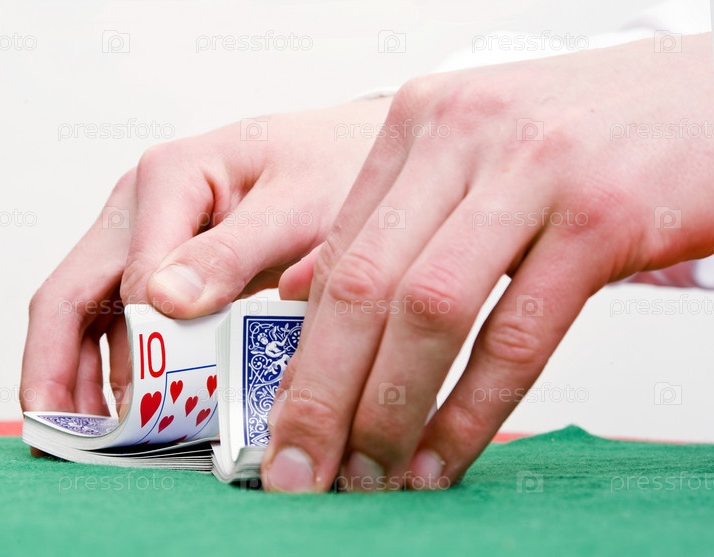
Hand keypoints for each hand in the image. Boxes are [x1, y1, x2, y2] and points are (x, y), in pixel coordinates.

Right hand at [20, 98, 391, 438]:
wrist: (347, 150)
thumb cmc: (332, 166)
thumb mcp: (298, 207)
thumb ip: (234, 252)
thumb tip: (163, 304)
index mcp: (169, 178)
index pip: (132, 281)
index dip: (139, 352)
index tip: (157, 411)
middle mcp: (139, 202)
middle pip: (71, 293)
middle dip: (55, 371)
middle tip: (59, 440)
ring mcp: (141, 230)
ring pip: (83, 308)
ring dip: (75, 374)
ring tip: (87, 441)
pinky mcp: (157, 256)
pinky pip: (114, 314)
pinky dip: (109, 361)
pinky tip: (122, 406)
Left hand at [262, 33, 713, 490]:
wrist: (706, 95)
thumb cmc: (584, 140)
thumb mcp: (471, 159)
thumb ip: (390, 219)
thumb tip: (301, 289)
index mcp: (419, 123)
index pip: (338, 253)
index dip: (306, 350)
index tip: (287, 421)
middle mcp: (461, 137)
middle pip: (363, 286)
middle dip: (322, 395)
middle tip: (299, 471)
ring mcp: (532, 171)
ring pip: (429, 311)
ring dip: (388, 412)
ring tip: (367, 479)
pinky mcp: (601, 216)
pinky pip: (518, 336)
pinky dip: (470, 411)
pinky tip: (441, 458)